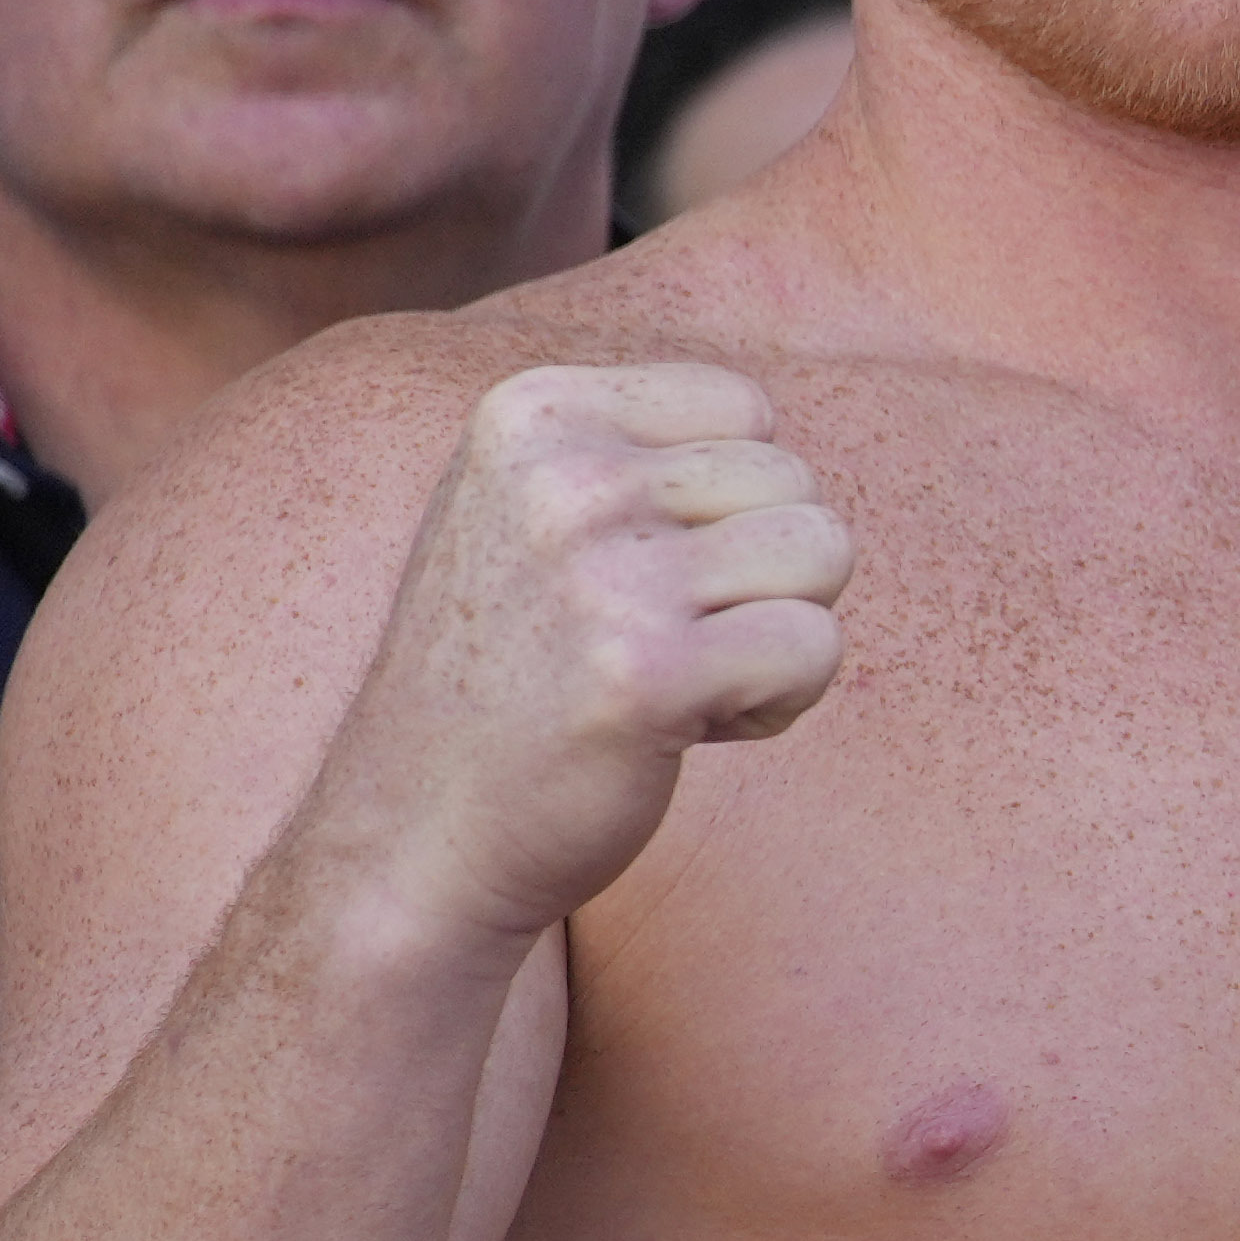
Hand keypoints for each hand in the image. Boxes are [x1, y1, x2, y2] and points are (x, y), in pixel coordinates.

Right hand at [309, 363, 849, 954]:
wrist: (416, 832)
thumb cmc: (507, 673)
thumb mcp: (525, 509)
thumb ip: (630, 447)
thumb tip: (771, 415)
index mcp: (532, 414)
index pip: (744, 408)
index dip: (728, 505)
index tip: (641, 574)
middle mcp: (562, 476)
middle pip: (795, 481)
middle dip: (757, 575)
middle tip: (651, 642)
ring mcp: (602, 574)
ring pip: (823, 553)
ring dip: (774, 635)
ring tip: (673, 679)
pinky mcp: (649, 673)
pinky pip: (816, 646)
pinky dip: (779, 702)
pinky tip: (685, 729)